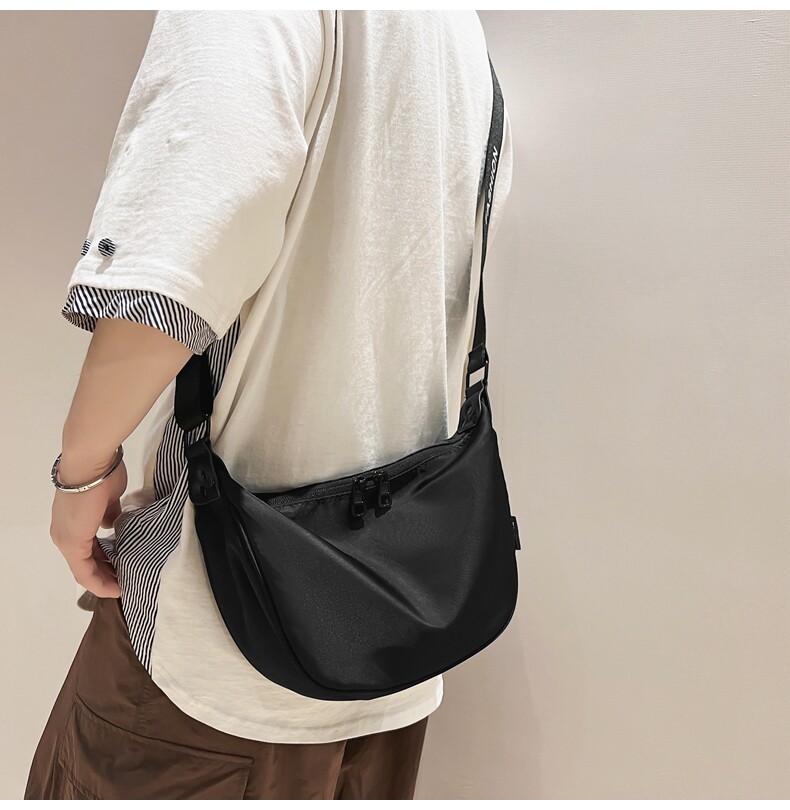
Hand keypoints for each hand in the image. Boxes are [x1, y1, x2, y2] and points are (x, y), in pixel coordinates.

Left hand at [49, 452, 127, 597]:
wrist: (90, 464)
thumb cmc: (102, 475)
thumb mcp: (110, 498)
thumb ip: (110, 514)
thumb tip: (111, 523)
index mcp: (71, 522)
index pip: (85, 550)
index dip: (103, 563)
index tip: (121, 570)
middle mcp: (63, 534)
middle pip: (83, 564)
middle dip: (105, 575)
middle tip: (124, 582)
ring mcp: (66, 539)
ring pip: (83, 569)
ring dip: (103, 579)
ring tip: (121, 587)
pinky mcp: (73, 544)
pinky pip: (85, 571)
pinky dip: (99, 581)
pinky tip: (115, 587)